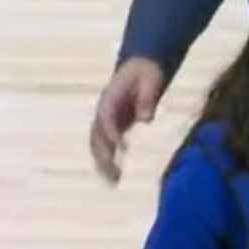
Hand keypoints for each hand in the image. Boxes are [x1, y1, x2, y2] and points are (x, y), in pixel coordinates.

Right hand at [89, 57, 164, 184]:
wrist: (140, 66)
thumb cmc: (147, 72)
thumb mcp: (151, 80)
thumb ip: (148, 98)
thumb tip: (146, 119)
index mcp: (110, 98)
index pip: (106, 118)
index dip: (111, 132)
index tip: (121, 148)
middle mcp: (104, 111)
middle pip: (97, 135)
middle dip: (103, 155)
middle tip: (113, 174)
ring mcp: (107, 119)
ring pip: (98, 143)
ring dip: (103, 162)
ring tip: (112, 181)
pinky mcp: (115, 126)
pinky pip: (107, 145)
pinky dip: (109, 160)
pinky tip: (116, 175)